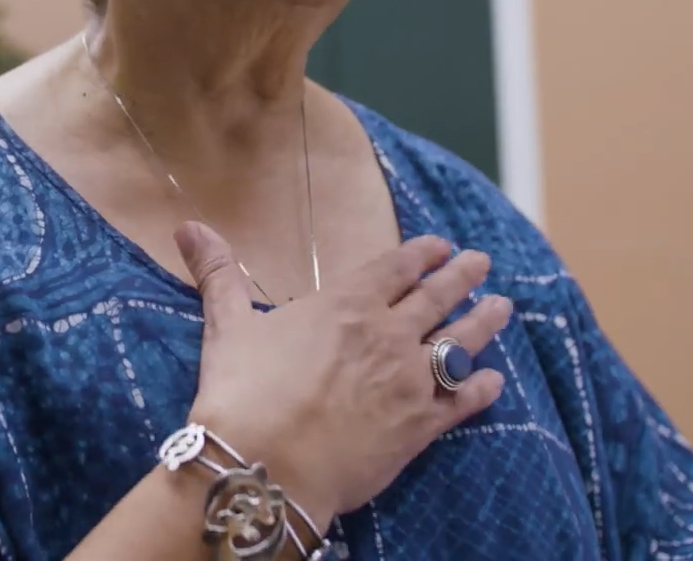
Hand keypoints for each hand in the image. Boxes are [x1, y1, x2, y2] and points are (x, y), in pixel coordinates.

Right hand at [175, 221, 509, 518]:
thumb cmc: (244, 392)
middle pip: (436, 298)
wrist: (267, 464)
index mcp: (346, 304)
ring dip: (485, 323)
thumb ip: (218, 274)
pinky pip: (463, 402)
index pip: (395, 268)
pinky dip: (481, 389)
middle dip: (462, 277)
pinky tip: (493, 382)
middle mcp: (388, 335)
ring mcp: (410, 381)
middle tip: (482, 263)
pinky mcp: (421, 427)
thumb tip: (188, 227)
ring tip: (504, 307)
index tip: (441, 245)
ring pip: (461, 343)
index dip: (421, 254)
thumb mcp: (228, 325)